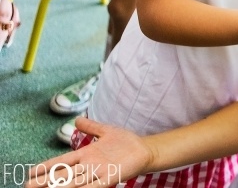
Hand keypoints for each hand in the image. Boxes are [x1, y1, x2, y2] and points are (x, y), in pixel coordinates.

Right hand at [26, 117, 150, 187]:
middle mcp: (89, 165)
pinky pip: (96, 185)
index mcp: (86, 155)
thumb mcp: (106, 131)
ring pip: (75, 181)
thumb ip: (91, 127)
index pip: (61, 161)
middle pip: (63, 174)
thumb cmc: (125, 143)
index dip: (46, 167)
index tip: (30, 173)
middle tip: (27, 187)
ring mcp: (99, 172)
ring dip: (60, 186)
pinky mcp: (112, 176)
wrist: (145, 149)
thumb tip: (77, 120)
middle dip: (45, 181)